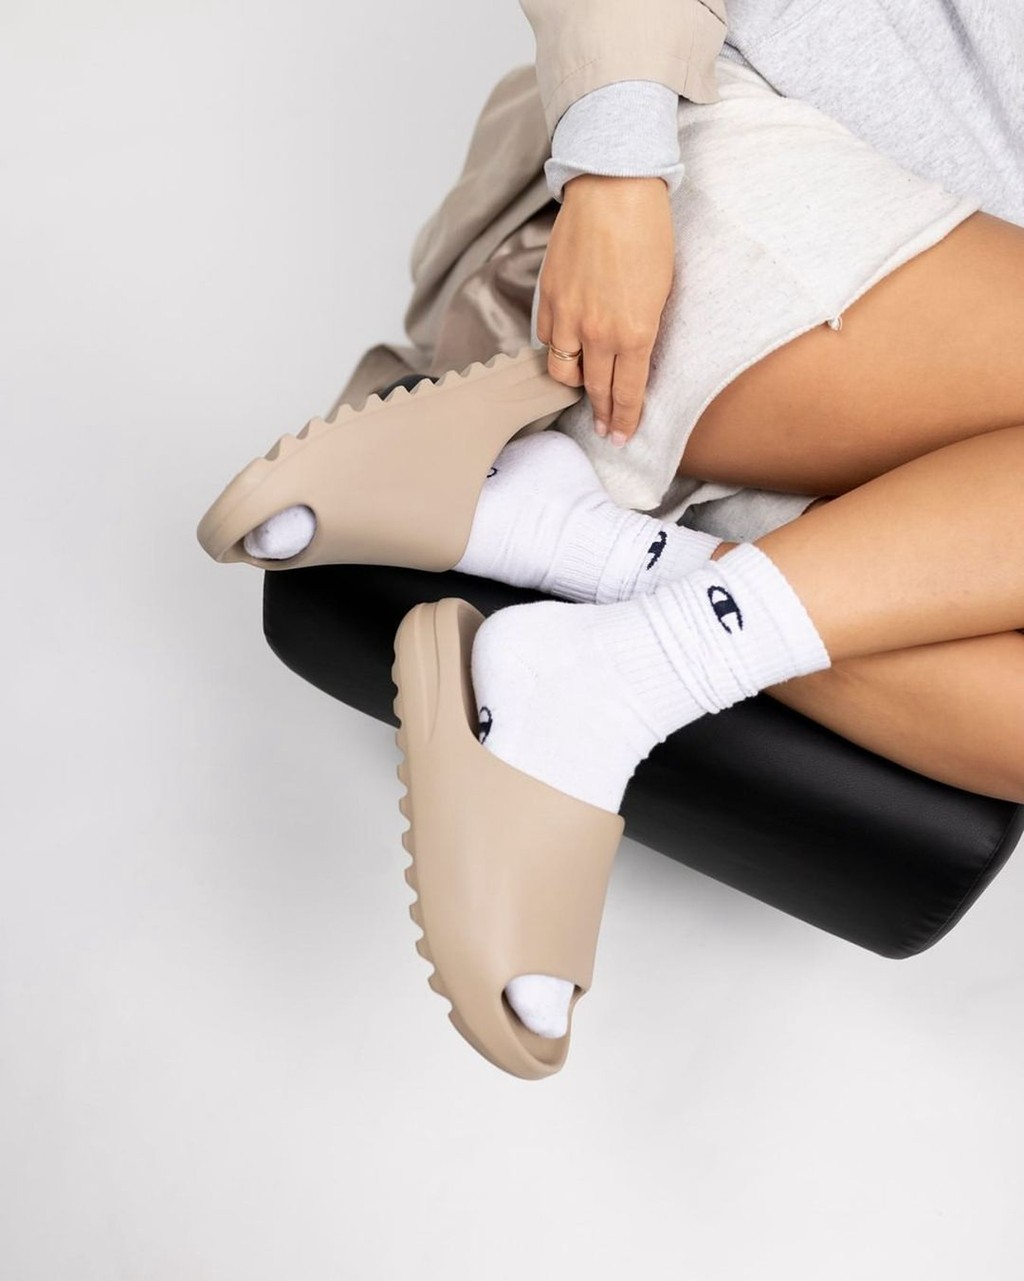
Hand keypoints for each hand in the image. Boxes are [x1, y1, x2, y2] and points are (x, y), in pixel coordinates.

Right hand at [534, 173, 674, 445]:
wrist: (614, 188)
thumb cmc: (648, 232)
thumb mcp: (662, 290)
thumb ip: (645, 331)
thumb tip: (635, 357)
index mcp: (633, 333)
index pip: (627, 393)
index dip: (624, 420)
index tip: (621, 436)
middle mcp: (597, 333)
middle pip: (595, 390)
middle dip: (602, 414)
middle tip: (606, 429)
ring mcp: (568, 316)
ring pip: (564, 371)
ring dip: (575, 385)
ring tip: (583, 390)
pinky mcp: (548, 298)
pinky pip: (547, 340)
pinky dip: (556, 349)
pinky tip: (566, 349)